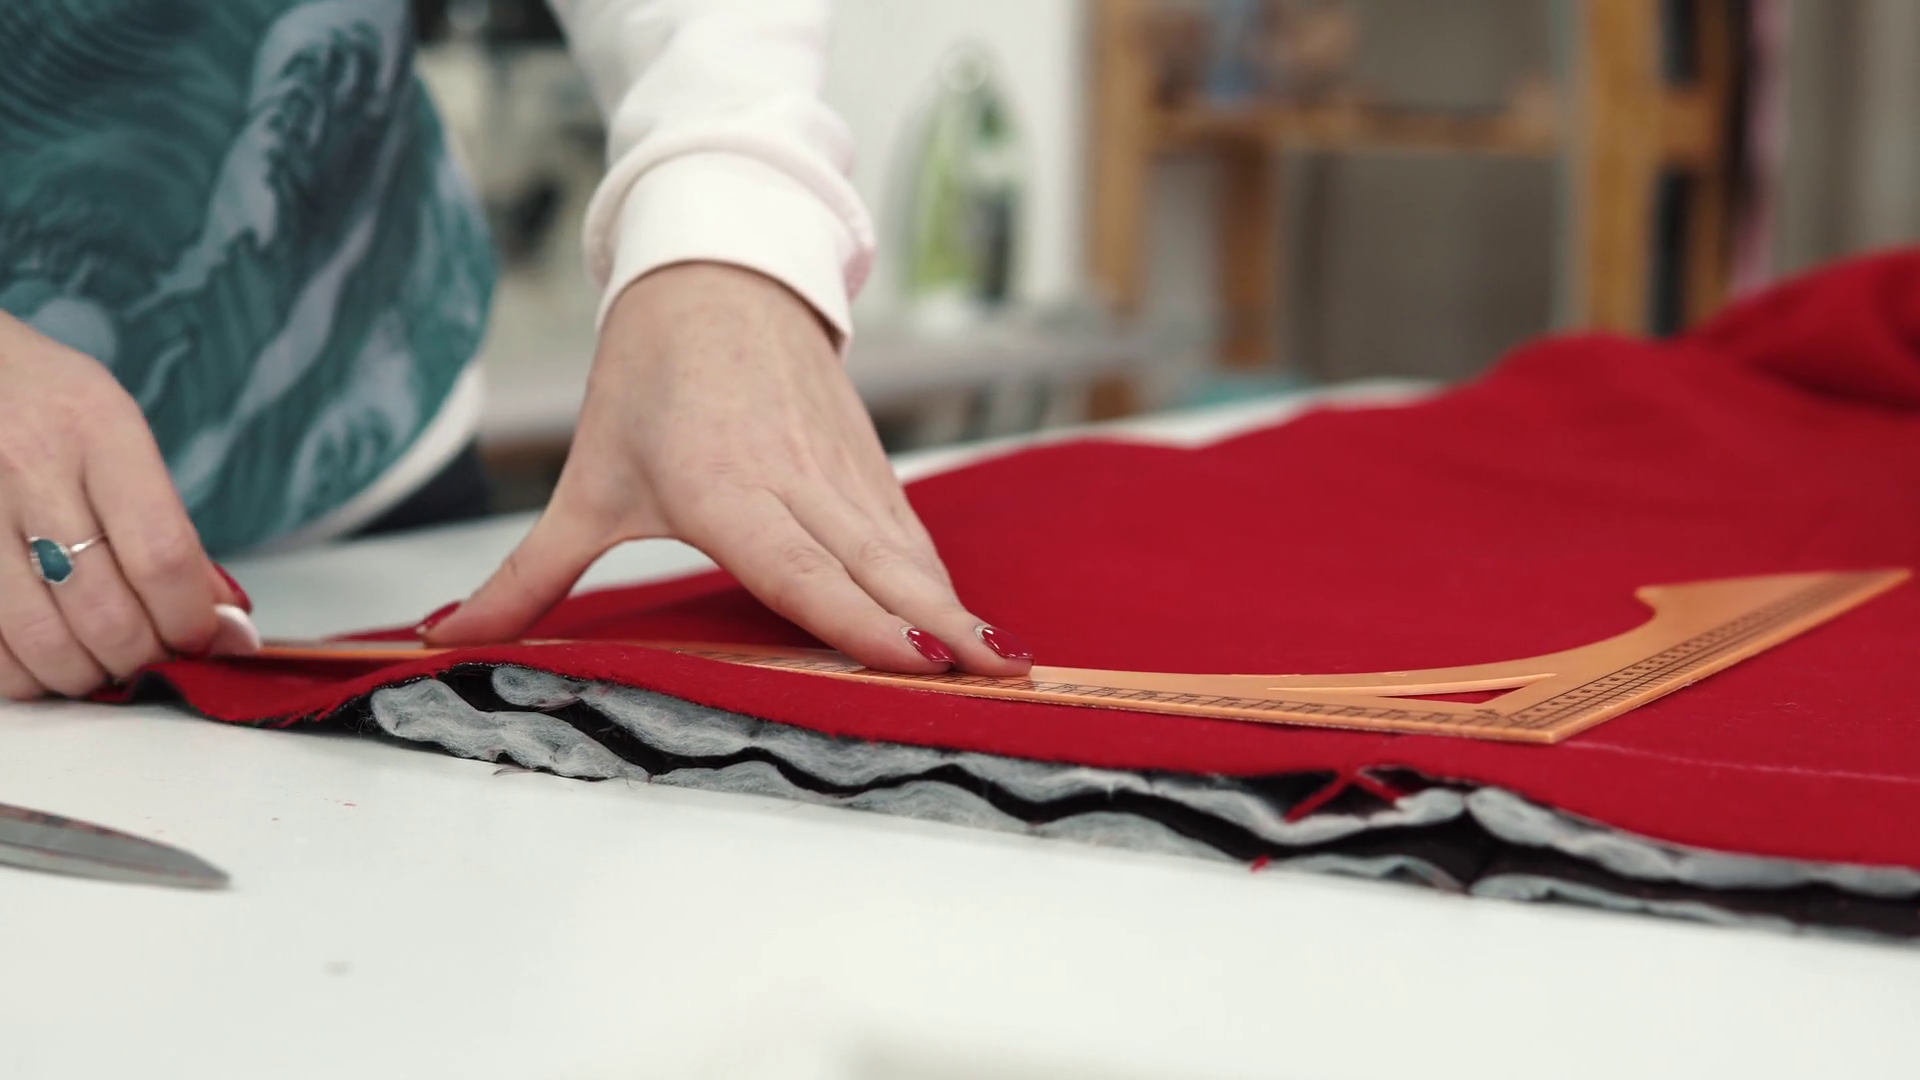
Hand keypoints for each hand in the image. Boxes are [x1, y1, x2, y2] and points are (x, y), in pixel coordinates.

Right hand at [0, 313, 243, 698]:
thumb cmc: (45, 403)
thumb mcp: (118, 433)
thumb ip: (170, 526)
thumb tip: (222, 620)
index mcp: (95, 429)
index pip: (162, 556)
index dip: (193, 619)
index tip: (210, 638)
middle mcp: (27, 466)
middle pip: (106, 611)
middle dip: (146, 657)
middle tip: (160, 656)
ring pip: (43, 641)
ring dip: (89, 675)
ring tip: (108, 663)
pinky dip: (28, 673)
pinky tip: (50, 660)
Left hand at [423, 262, 1032, 674]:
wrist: (716, 271)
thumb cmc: (647, 377)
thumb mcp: (587, 480)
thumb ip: (528, 575)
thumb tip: (448, 639)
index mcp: (723, 487)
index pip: (799, 567)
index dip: (856, 617)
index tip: (913, 657)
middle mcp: (794, 479)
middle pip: (878, 566)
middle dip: (942, 626)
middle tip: (1003, 676)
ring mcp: (841, 468)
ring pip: (907, 549)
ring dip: (959, 605)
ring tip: (1012, 658)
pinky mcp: (868, 459)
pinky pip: (909, 529)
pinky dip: (942, 575)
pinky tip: (971, 617)